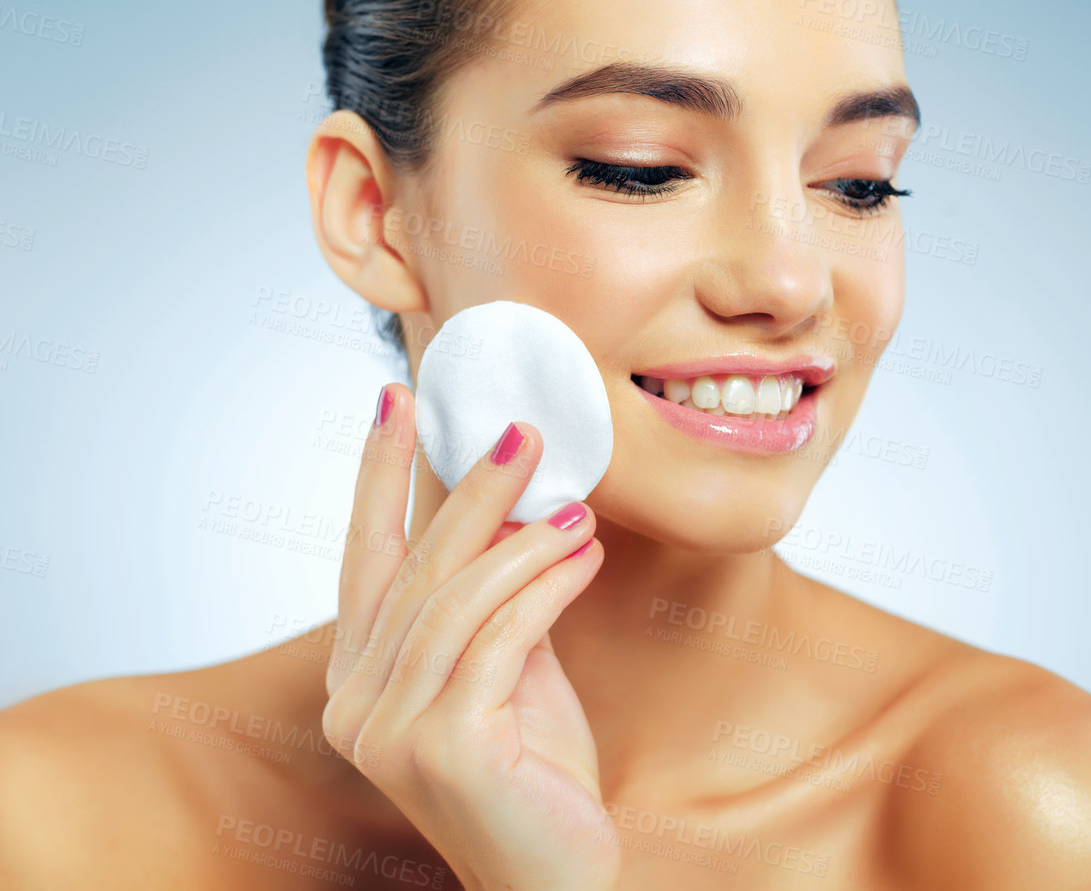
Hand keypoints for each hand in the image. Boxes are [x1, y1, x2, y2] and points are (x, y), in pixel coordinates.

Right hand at [322, 383, 620, 890]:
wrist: (558, 872)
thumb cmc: (534, 771)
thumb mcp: (506, 665)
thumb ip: (493, 599)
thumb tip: (514, 504)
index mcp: (357, 677)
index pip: (365, 556)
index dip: (379, 474)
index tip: (395, 399)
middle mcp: (352, 703)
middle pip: (415, 567)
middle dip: (471, 488)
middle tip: (523, 430)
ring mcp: (387, 729)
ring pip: (458, 599)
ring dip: (526, 540)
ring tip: (579, 508)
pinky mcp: (441, 745)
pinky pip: (499, 638)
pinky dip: (547, 587)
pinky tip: (585, 557)